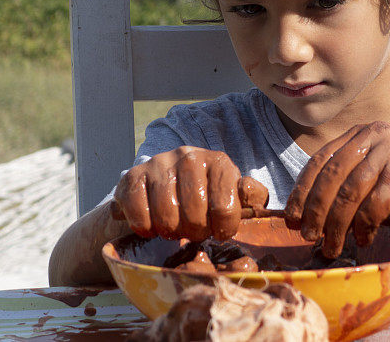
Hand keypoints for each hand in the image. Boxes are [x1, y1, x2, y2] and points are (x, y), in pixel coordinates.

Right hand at [114, 146, 246, 240]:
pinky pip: (139, 214)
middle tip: (194, 230)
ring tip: (175, 227)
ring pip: (166, 217)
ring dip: (171, 231)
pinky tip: (152, 225)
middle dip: (195, 232)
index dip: (222, 229)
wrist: (161, 182)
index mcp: (218, 161)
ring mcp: (159, 164)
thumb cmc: (204, 194)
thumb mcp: (231, 192)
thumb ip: (250, 196)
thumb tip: (256, 198)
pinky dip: (145, 227)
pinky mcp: (133, 176)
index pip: (225, 207)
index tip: (218, 232)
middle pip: (194, 215)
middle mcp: (189, 156)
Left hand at [284, 122, 389, 257]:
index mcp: (360, 132)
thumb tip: (295, 214)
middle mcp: (374, 134)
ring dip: (335, 225)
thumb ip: (335, 187)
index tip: (291, 217)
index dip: (302, 189)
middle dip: (315, 209)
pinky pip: (370, 207)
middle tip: (307, 235)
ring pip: (349, 192)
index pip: (321, 159)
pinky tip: (362, 240)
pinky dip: (362, 228)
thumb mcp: (364, 182)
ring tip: (330, 246)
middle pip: (332, 174)